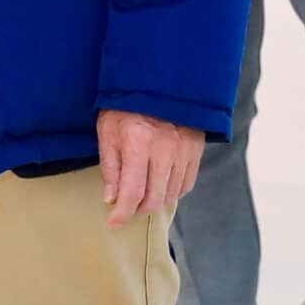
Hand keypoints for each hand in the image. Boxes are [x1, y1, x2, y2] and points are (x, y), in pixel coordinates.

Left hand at [96, 109, 203, 228]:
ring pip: (171, 194)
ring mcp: (184, 149)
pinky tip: (160, 185)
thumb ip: (110, 167)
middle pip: (155, 198)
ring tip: (142, 194)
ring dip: (155, 200)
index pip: (132, 191)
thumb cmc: (125, 107)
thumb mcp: (108, 132)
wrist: (156, 82)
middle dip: (138, 210)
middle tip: (127, 208)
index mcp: (139, 142)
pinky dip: (172, 191)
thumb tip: (112, 198)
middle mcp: (165, 148)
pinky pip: (187, 183)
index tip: (114, 223)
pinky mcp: (196, 149)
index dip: (122, 213)